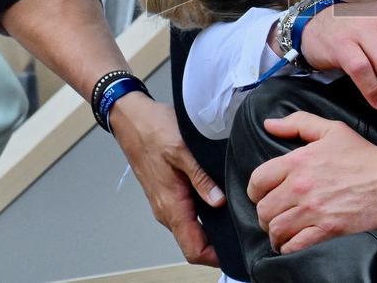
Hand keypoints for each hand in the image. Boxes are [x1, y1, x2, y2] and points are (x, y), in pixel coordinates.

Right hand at [109, 92, 225, 265]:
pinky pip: (187, 215)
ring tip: (237, 218)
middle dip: (219, 245)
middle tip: (245, 232)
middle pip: (194, 243)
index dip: (215, 258)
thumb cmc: (153, 129)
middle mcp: (166, 209)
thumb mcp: (183, 150)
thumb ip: (201, 178)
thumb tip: (219, 202)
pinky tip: (220, 203)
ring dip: (212, 231)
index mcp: (171, 204)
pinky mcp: (167, 193)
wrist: (131, 118)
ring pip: (191, 230)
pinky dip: (203, 217)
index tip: (238, 251)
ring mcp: (166, 203)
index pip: (193, 249)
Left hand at [248, 112, 376, 253]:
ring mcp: (313, 211)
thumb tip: (270, 124)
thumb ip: (298, 123)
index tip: (263, 195)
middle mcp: (301, 187)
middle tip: (276, 215)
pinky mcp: (327, 231)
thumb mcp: (332, 130)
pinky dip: (290, 247)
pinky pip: (294, 246)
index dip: (256, 190)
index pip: (257, 180)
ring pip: (275, 229)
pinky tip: (295, 242)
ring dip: (277, 233)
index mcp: (298, 161)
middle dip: (266, 214)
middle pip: (263, 209)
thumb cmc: (364, 157)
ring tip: (284, 231)